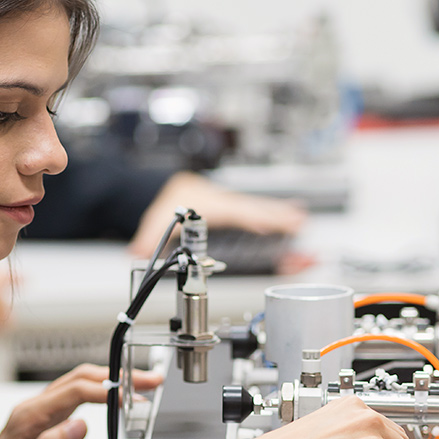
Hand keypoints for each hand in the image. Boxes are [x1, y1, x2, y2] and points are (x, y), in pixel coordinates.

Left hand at [0, 364, 162, 438]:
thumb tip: (80, 425)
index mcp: (29, 417)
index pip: (76, 391)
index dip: (109, 389)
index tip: (136, 395)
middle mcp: (33, 410)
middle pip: (79, 378)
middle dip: (117, 376)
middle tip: (149, 381)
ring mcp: (37, 415)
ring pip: (77, 385)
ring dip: (109, 382)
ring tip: (138, 387)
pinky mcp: (41, 424)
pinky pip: (73, 400)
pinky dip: (97, 395)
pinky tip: (111, 401)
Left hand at [129, 172, 308, 257]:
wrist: (171, 187)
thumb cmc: (169, 204)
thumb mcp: (154, 221)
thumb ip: (147, 239)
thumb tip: (136, 252)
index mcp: (207, 206)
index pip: (232, 213)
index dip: (249, 219)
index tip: (265, 225)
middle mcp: (224, 202)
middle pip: (253, 209)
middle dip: (274, 216)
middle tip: (297, 222)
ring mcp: (233, 203)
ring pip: (260, 208)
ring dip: (282, 214)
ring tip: (302, 220)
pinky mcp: (237, 207)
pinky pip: (261, 210)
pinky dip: (280, 213)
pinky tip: (295, 216)